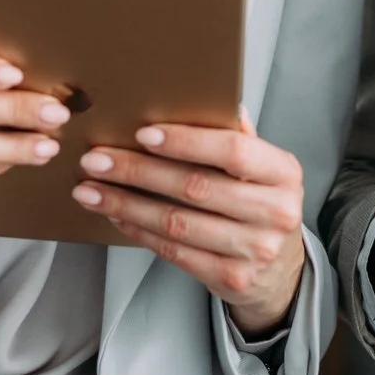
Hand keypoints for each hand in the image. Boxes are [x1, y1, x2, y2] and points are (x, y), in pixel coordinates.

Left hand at [72, 111, 306, 335]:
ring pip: (177, 223)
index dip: (186, 142)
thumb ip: (236, 136)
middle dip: (138, 171)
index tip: (142, 134)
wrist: (280, 269)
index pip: (233, 151)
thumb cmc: (261, 204)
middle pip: (196, 187)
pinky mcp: (231, 278)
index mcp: (283, 173)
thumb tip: (204, 96)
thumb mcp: (262, 167)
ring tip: (91, 190)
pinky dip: (138, 230)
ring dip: (126, 204)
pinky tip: (116, 215)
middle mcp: (275, 212)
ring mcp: (255, 249)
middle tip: (96, 160)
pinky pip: (174, 251)